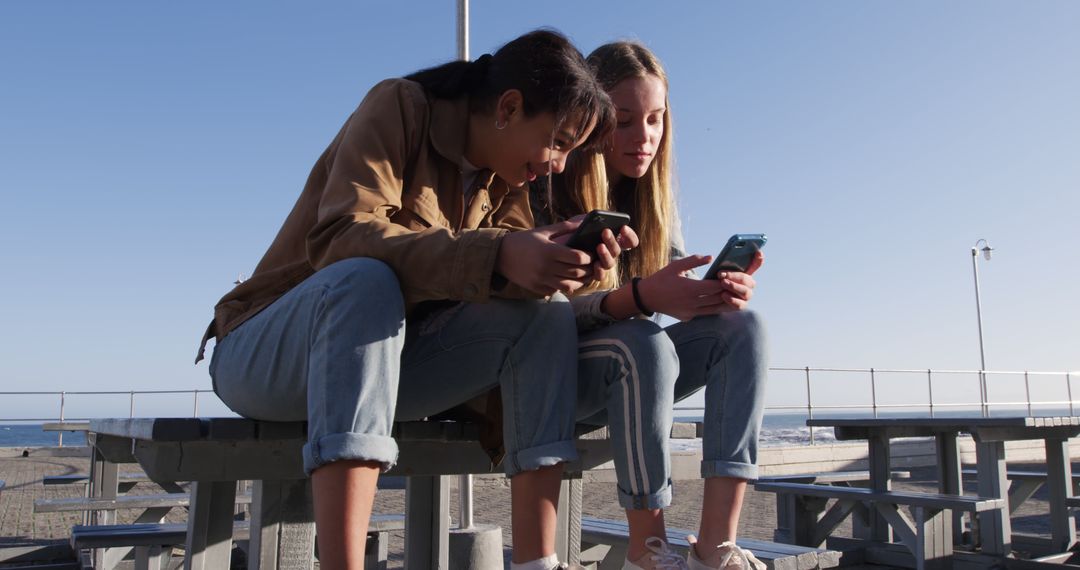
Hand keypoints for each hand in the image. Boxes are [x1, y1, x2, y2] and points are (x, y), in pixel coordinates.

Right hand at [496, 221, 592, 295]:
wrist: (500, 255)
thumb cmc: (525, 240)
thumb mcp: (543, 231)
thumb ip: (564, 227)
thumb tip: (584, 222)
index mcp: (549, 251)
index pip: (578, 257)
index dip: (588, 256)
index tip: (590, 254)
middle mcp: (546, 267)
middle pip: (577, 273)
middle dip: (588, 269)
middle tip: (592, 265)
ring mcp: (541, 279)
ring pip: (569, 285)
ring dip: (579, 281)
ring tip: (582, 274)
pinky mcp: (537, 288)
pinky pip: (557, 290)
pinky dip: (565, 286)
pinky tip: (567, 279)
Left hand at [551, 218, 638, 280]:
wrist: (551, 255)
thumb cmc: (565, 237)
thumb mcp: (573, 226)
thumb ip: (583, 220)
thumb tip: (592, 216)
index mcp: (609, 241)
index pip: (628, 241)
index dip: (629, 235)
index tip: (623, 228)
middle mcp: (608, 253)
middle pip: (618, 250)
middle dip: (612, 240)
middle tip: (605, 231)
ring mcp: (601, 265)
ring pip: (610, 263)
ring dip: (607, 255)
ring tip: (599, 246)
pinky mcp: (592, 275)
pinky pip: (600, 275)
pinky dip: (599, 270)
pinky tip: (595, 264)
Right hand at [635, 253, 759, 319]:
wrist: (647, 297)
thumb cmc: (661, 278)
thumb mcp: (676, 265)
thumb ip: (695, 261)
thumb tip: (711, 258)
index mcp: (690, 288)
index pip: (715, 286)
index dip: (725, 282)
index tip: (732, 276)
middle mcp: (692, 302)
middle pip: (717, 298)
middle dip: (728, 292)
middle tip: (738, 286)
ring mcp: (691, 312)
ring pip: (715, 309)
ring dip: (725, 303)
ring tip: (734, 296)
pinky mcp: (688, 317)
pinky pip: (706, 313)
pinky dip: (714, 308)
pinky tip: (720, 303)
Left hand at [713, 250, 763, 308]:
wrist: (704, 298)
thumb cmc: (710, 280)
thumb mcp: (711, 270)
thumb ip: (714, 264)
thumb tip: (710, 257)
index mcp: (743, 272)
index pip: (755, 264)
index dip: (758, 259)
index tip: (758, 252)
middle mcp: (747, 284)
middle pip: (748, 279)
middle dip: (736, 276)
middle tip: (722, 274)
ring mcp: (745, 295)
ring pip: (746, 292)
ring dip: (735, 287)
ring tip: (723, 283)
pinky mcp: (739, 305)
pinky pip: (740, 305)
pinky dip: (733, 300)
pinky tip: (723, 295)